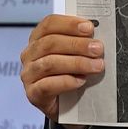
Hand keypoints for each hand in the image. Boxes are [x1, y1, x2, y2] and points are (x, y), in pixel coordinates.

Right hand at [20, 14, 102, 128]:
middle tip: (98, 49)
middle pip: (50, 43)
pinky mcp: (33, 93)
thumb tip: (97, 36)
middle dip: (77, 44)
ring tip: (96, 66)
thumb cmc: (72, 74)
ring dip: (77, 63)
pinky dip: (67, 81)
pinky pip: (47, 85)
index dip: (69, 24)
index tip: (89, 28)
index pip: (49, 24)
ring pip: (49, 63)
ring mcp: (29, 74)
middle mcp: (30, 55)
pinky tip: (81, 80)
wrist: (68, 105)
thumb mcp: (77, 54)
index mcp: (39, 39)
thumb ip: (83, 42)